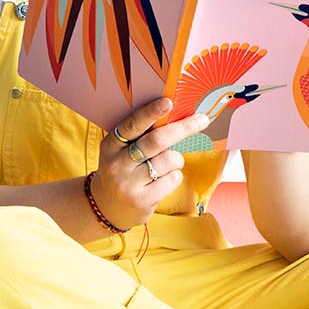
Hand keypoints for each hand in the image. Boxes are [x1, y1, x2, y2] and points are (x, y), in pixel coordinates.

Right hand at [91, 98, 208, 229]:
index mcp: (111, 145)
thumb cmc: (123, 170)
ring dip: (177, 159)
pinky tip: (163, 181)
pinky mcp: (142, 200)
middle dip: (182, 128)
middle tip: (202, 120)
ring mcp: (128, 183)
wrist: (107, 207)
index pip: (132, 126)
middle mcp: (117, 163)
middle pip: (156, 141)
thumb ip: (140, 136)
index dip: (150, 113)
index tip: (168, 102)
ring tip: (168, 165)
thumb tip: (174, 115)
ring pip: (169, 160)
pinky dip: (175, 176)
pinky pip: (172, 179)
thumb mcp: (121, 151)